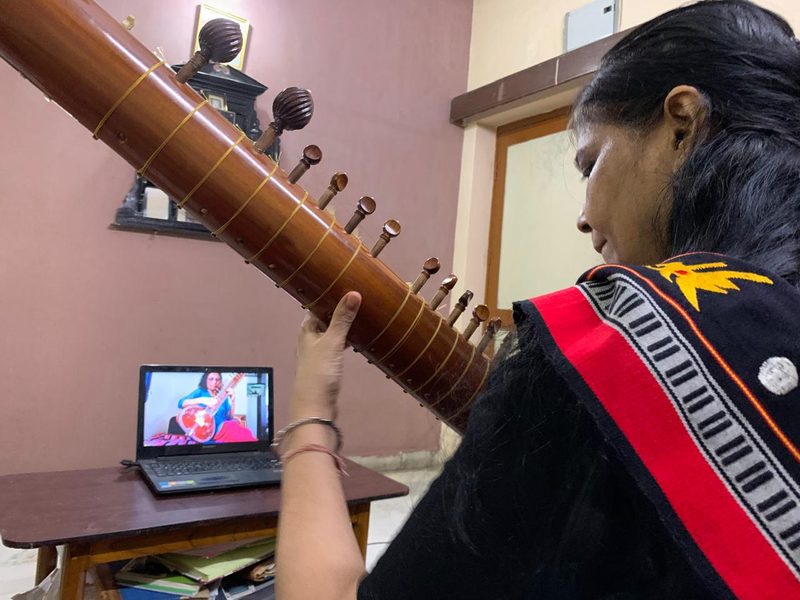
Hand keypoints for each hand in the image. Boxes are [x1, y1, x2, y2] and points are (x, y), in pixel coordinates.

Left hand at [291, 291, 361, 419]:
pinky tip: (358, 339)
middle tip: (359, 297)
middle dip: (340, 309)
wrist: (315, 406)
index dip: (329, 295)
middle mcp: (310, 338)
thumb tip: (353, 293)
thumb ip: (342, 318)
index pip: (317, 305)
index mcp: (307, 329)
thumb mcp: (332, 342)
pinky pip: (338, 346)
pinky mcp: (327, 365)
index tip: (346, 284)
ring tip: (362, 315)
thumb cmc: (319, 371)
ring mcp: (318, 352)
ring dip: (344, 325)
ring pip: (332, 332)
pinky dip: (347, 340)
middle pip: (325, 318)